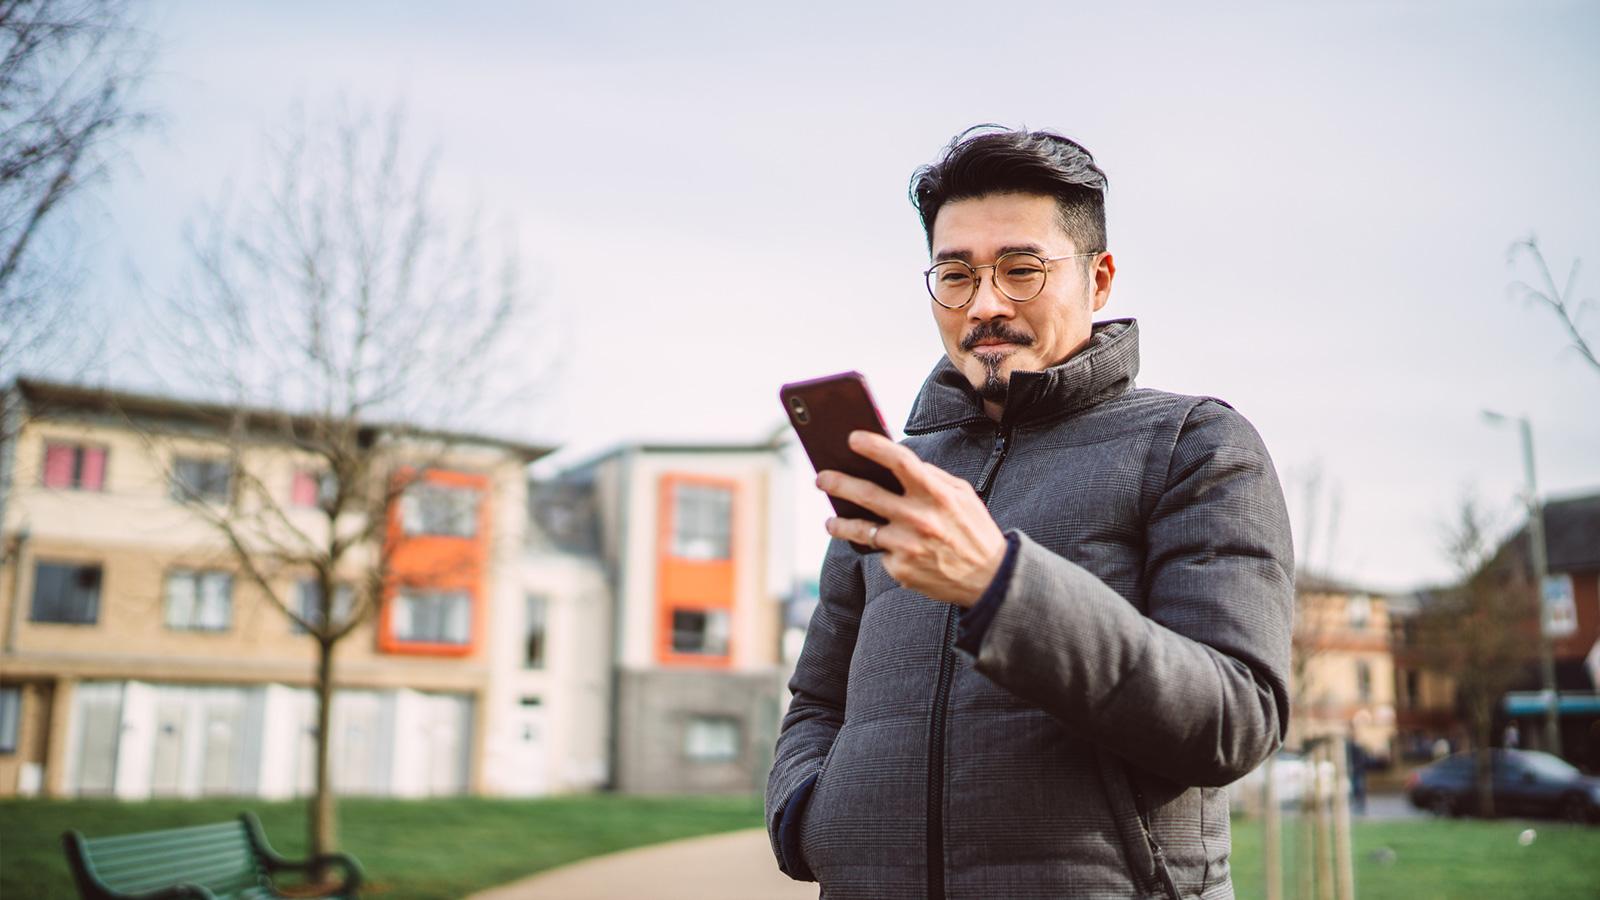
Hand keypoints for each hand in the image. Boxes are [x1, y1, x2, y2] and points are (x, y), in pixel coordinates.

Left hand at [817, 431, 1006, 607]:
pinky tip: (886, 550)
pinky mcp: (901, 569)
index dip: (874, 446)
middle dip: (839, 483)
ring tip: (830, 522)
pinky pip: (881, 553)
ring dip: (840, 524)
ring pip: (860, 530)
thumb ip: (932, 477)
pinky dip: (881, 550)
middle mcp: (920, 518)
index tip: (852, 438)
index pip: (900, 461)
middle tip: (821, 478)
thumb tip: (896, 463)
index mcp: (937, 493)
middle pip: (867, 494)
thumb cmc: (973, 529)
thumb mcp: (962, 495)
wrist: (990, 578)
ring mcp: (907, 546)